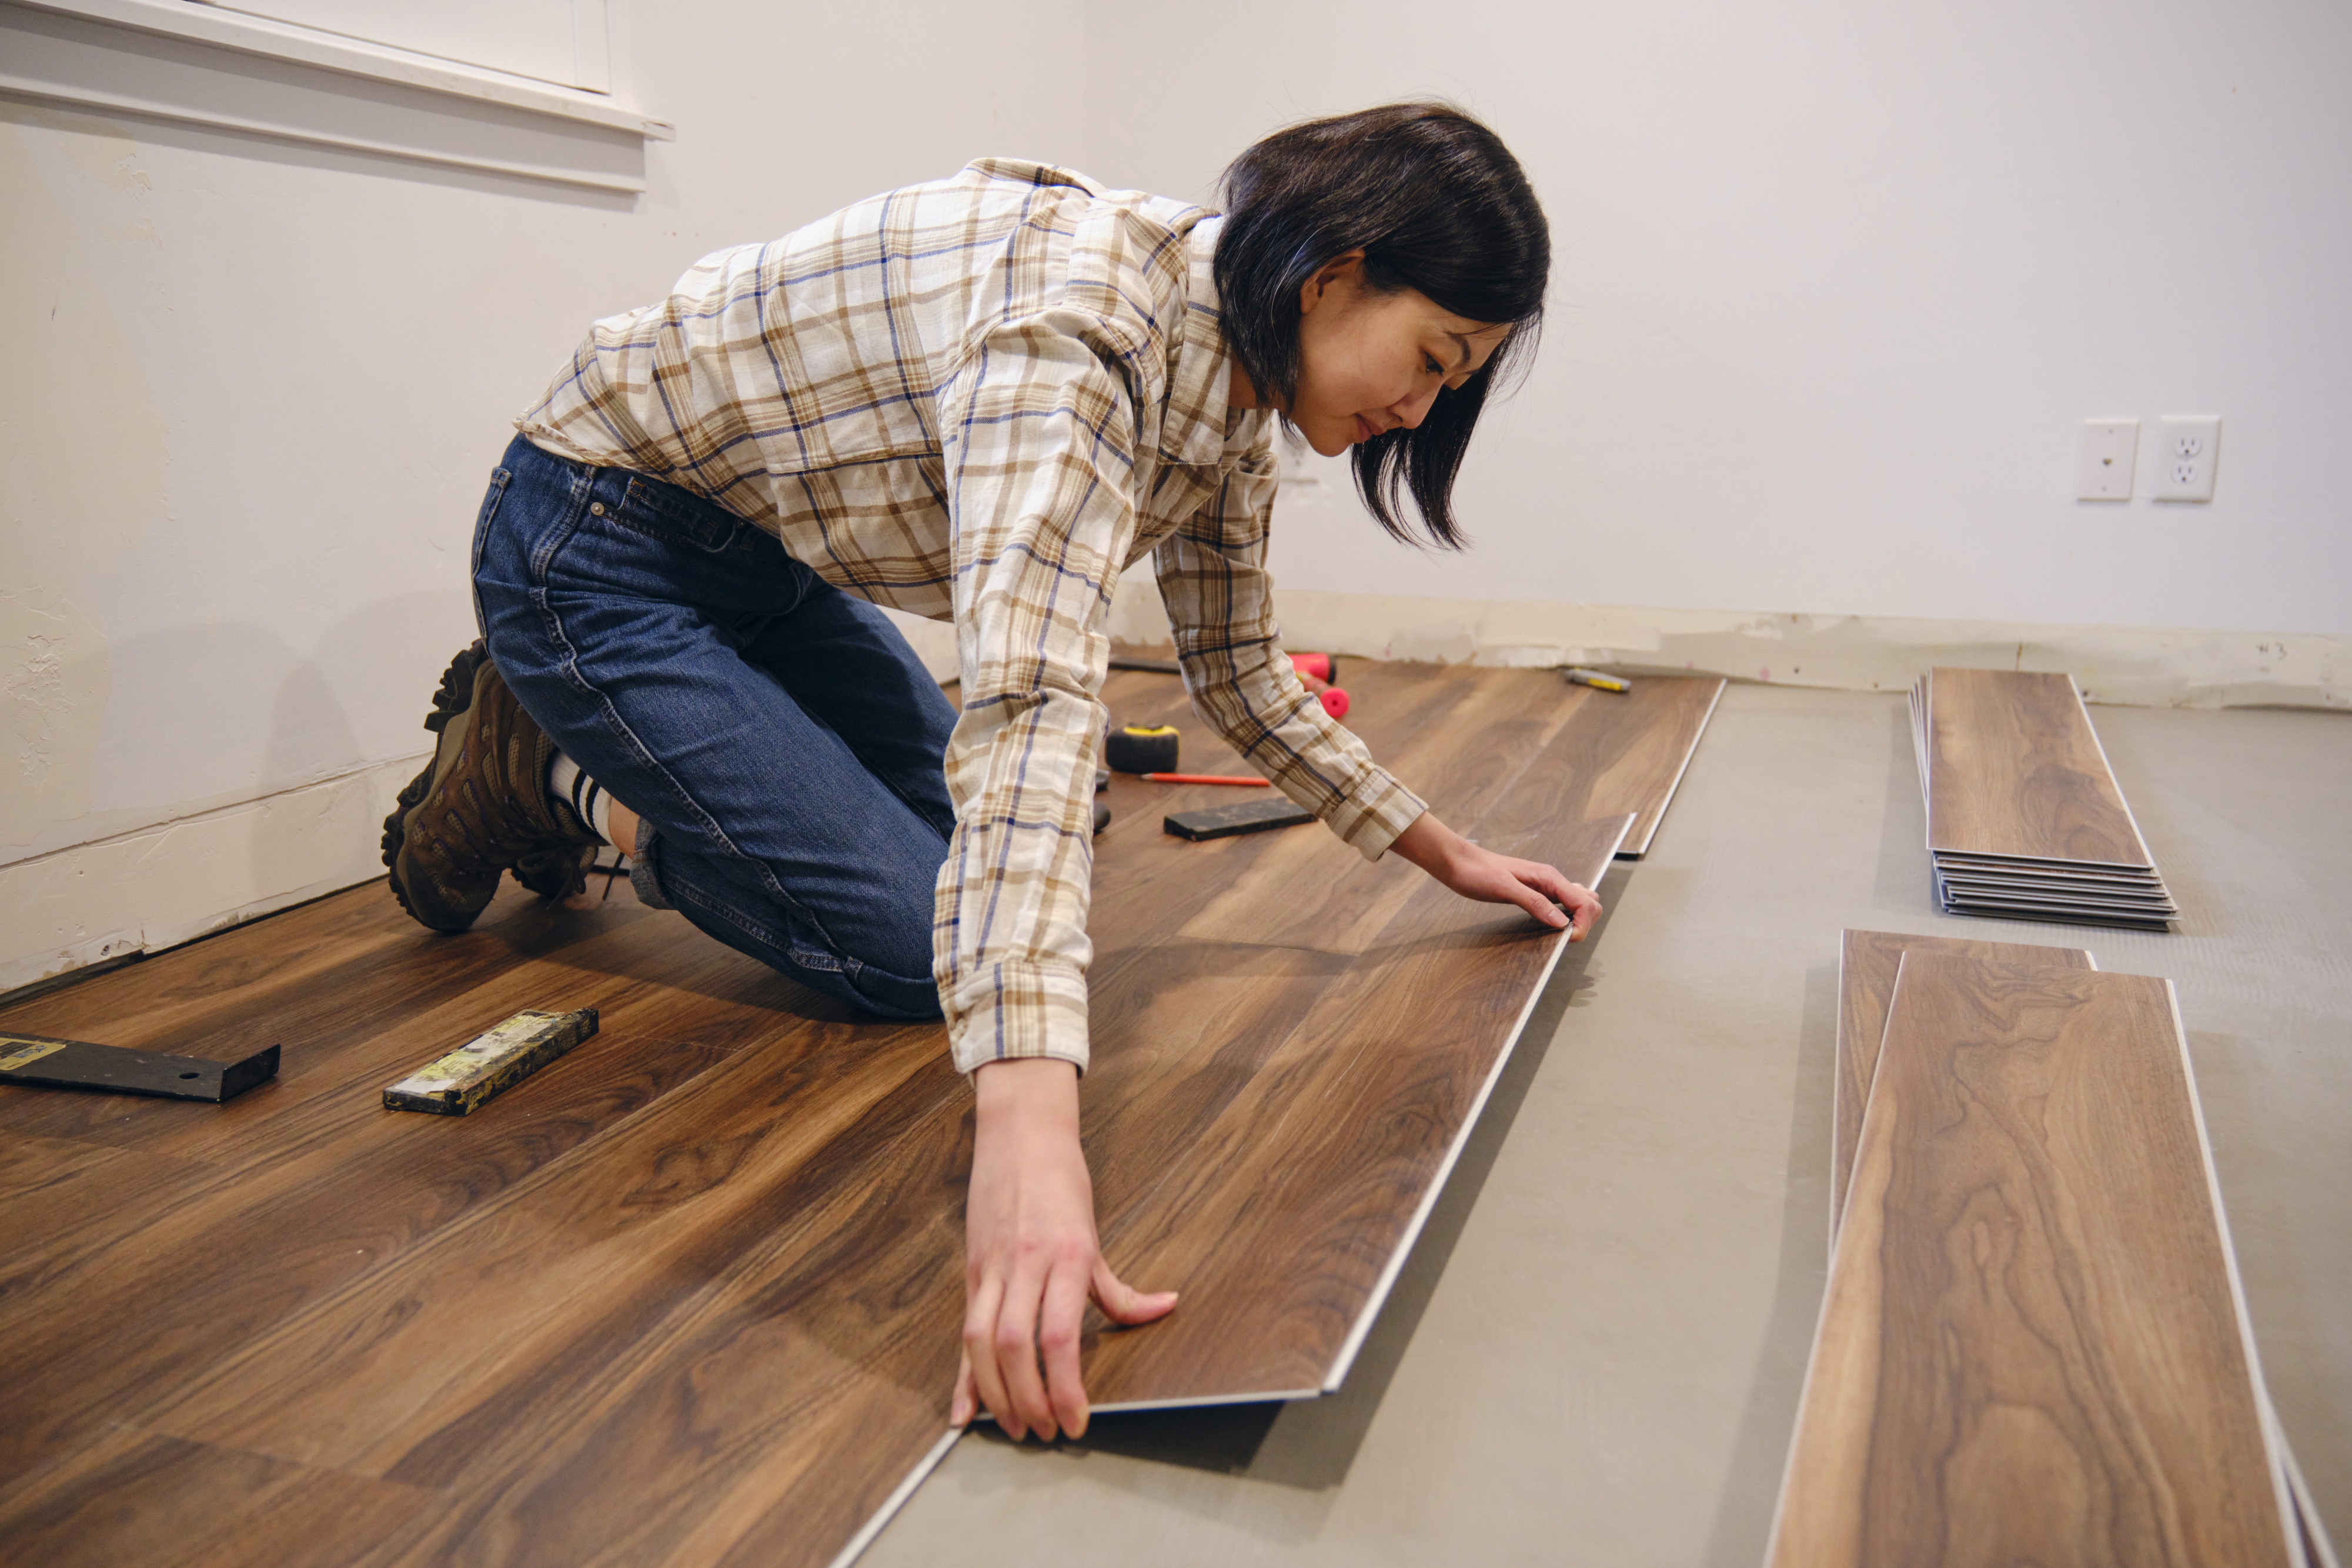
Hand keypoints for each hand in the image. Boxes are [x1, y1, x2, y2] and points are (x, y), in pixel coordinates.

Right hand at [952, 1058, 1177, 1440]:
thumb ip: (1121, 1288)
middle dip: (1029, 1400)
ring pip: (981, 1341)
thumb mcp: (1096, 1237)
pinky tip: (962, 1411)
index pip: (1059, 1336)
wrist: (1019, 1135)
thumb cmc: (1061, 1182)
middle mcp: (1025, 1265)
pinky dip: (962, 1376)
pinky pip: (964, 1330)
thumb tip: (1165, 1309)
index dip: (1065, 1386)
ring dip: (995, 1394)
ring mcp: (992, 1268)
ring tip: (1015, 1428)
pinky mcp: (972, 1270)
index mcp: (1066, 1257)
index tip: (1077, 1421)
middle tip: (1045, 1434)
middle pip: (1016, 1347)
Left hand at [1388, 810, 1602, 939]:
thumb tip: (1561, 923)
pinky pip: (1562, 904)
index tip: (1567, 939)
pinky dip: (1565, 916)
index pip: (1585, 902)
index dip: (1582, 923)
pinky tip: (1552, 924)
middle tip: (1565, 938)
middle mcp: (1552, 880)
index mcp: (1549, 877)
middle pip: (1589, 902)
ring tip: (1561, 934)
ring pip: (1578, 902)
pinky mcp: (1535, 892)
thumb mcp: (1504, 888)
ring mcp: (1544, 886)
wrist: (1458, 863)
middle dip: (1585, 922)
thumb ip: (1535, 903)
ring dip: (1578, 920)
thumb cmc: (1477, 872)